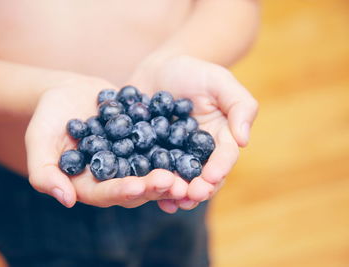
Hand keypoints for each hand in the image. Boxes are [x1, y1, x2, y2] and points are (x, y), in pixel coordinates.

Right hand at [25, 75, 186, 207]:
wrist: (67, 91)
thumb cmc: (48, 117)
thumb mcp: (39, 141)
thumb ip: (45, 173)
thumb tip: (66, 200)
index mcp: (89, 184)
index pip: (107, 194)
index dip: (122, 191)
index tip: (138, 186)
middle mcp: (113, 176)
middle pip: (136, 187)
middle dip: (154, 186)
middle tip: (172, 182)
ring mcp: (130, 160)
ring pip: (152, 170)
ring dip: (170, 172)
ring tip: (185, 169)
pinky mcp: (142, 142)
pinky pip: (159, 145)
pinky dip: (173, 145)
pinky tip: (188, 141)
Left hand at [129, 55, 257, 211]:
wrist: (159, 69)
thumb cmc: (193, 71)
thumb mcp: (219, 80)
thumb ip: (239, 105)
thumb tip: (244, 140)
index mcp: (220, 137)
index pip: (224, 157)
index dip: (219, 169)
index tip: (210, 178)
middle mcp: (198, 152)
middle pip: (202, 176)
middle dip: (198, 189)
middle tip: (189, 196)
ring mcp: (174, 156)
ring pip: (178, 180)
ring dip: (175, 193)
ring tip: (169, 201)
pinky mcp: (151, 155)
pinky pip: (152, 171)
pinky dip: (151, 182)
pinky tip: (145, 191)